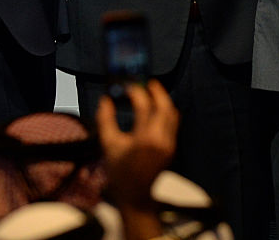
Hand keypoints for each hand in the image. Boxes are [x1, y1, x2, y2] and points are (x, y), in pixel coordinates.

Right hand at [96, 80, 178, 209]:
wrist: (135, 194)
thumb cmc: (120, 172)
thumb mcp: (108, 144)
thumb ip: (105, 119)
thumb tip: (106, 100)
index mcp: (144, 140)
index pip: (144, 107)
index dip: (136, 93)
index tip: (128, 87)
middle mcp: (160, 141)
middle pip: (165, 107)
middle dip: (158, 92)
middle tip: (148, 83)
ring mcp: (168, 145)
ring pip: (172, 115)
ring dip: (164, 101)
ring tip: (153, 92)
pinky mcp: (171, 148)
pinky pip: (173, 124)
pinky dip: (166, 113)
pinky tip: (156, 109)